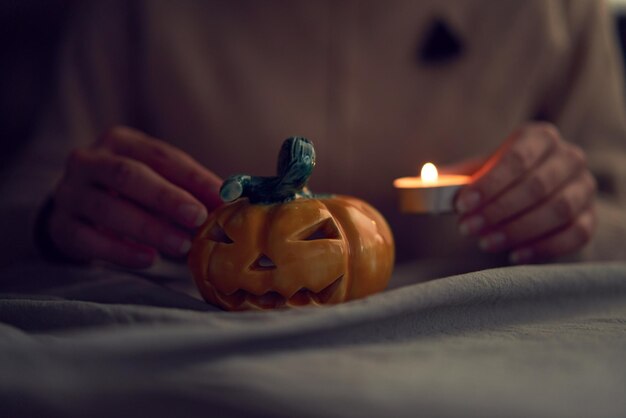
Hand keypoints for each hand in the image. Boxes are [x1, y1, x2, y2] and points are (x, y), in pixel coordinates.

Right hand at [47, 126, 221, 267]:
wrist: (77, 210)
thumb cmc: (130, 193)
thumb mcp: (157, 180)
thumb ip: (189, 188)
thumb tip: (229, 202)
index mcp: (120, 142)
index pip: (161, 156)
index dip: (193, 177)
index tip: (222, 198)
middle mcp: (88, 161)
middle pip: (128, 176)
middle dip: (167, 198)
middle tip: (198, 217)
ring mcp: (69, 193)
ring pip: (107, 209)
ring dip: (149, 229)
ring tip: (182, 245)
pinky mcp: (59, 226)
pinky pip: (88, 239)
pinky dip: (121, 251)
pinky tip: (149, 260)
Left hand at [455, 122, 596, 263]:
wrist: (537, 192)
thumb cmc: (501, 178)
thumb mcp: (479, 171)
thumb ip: (455, 176)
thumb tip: (426, 182)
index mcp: (539, 138)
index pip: (517, 157)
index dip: (489, 183)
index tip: (461, 205)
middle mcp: (568, 158)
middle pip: (537, 186)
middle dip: (498, 210)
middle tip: (467, 228)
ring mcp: (584, 188)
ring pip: (558, 211)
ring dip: (517, 230)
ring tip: (485, 242)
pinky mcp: (590, 216)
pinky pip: (575, 234)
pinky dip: (543, 247)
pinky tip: (514, 255)